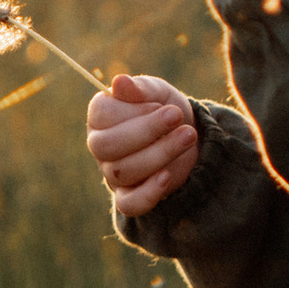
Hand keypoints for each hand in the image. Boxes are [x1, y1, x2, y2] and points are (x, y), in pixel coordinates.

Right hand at [88, 71, 198, 217]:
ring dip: (159, 154)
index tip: (161, 104)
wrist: (188, 137)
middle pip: (107, 146)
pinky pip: (128, 204)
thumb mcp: (158, 92)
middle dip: (146, 131)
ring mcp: (112, 174)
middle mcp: (100, 146)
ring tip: (188, 136)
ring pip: (122, 171)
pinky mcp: (129, 197)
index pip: (102, 115)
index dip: (133, 110)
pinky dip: (147, 193)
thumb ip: (140, 89)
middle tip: (177, 116)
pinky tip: (167, 177)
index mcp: (100, 117)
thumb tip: (118, 82)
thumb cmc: (165, 109)